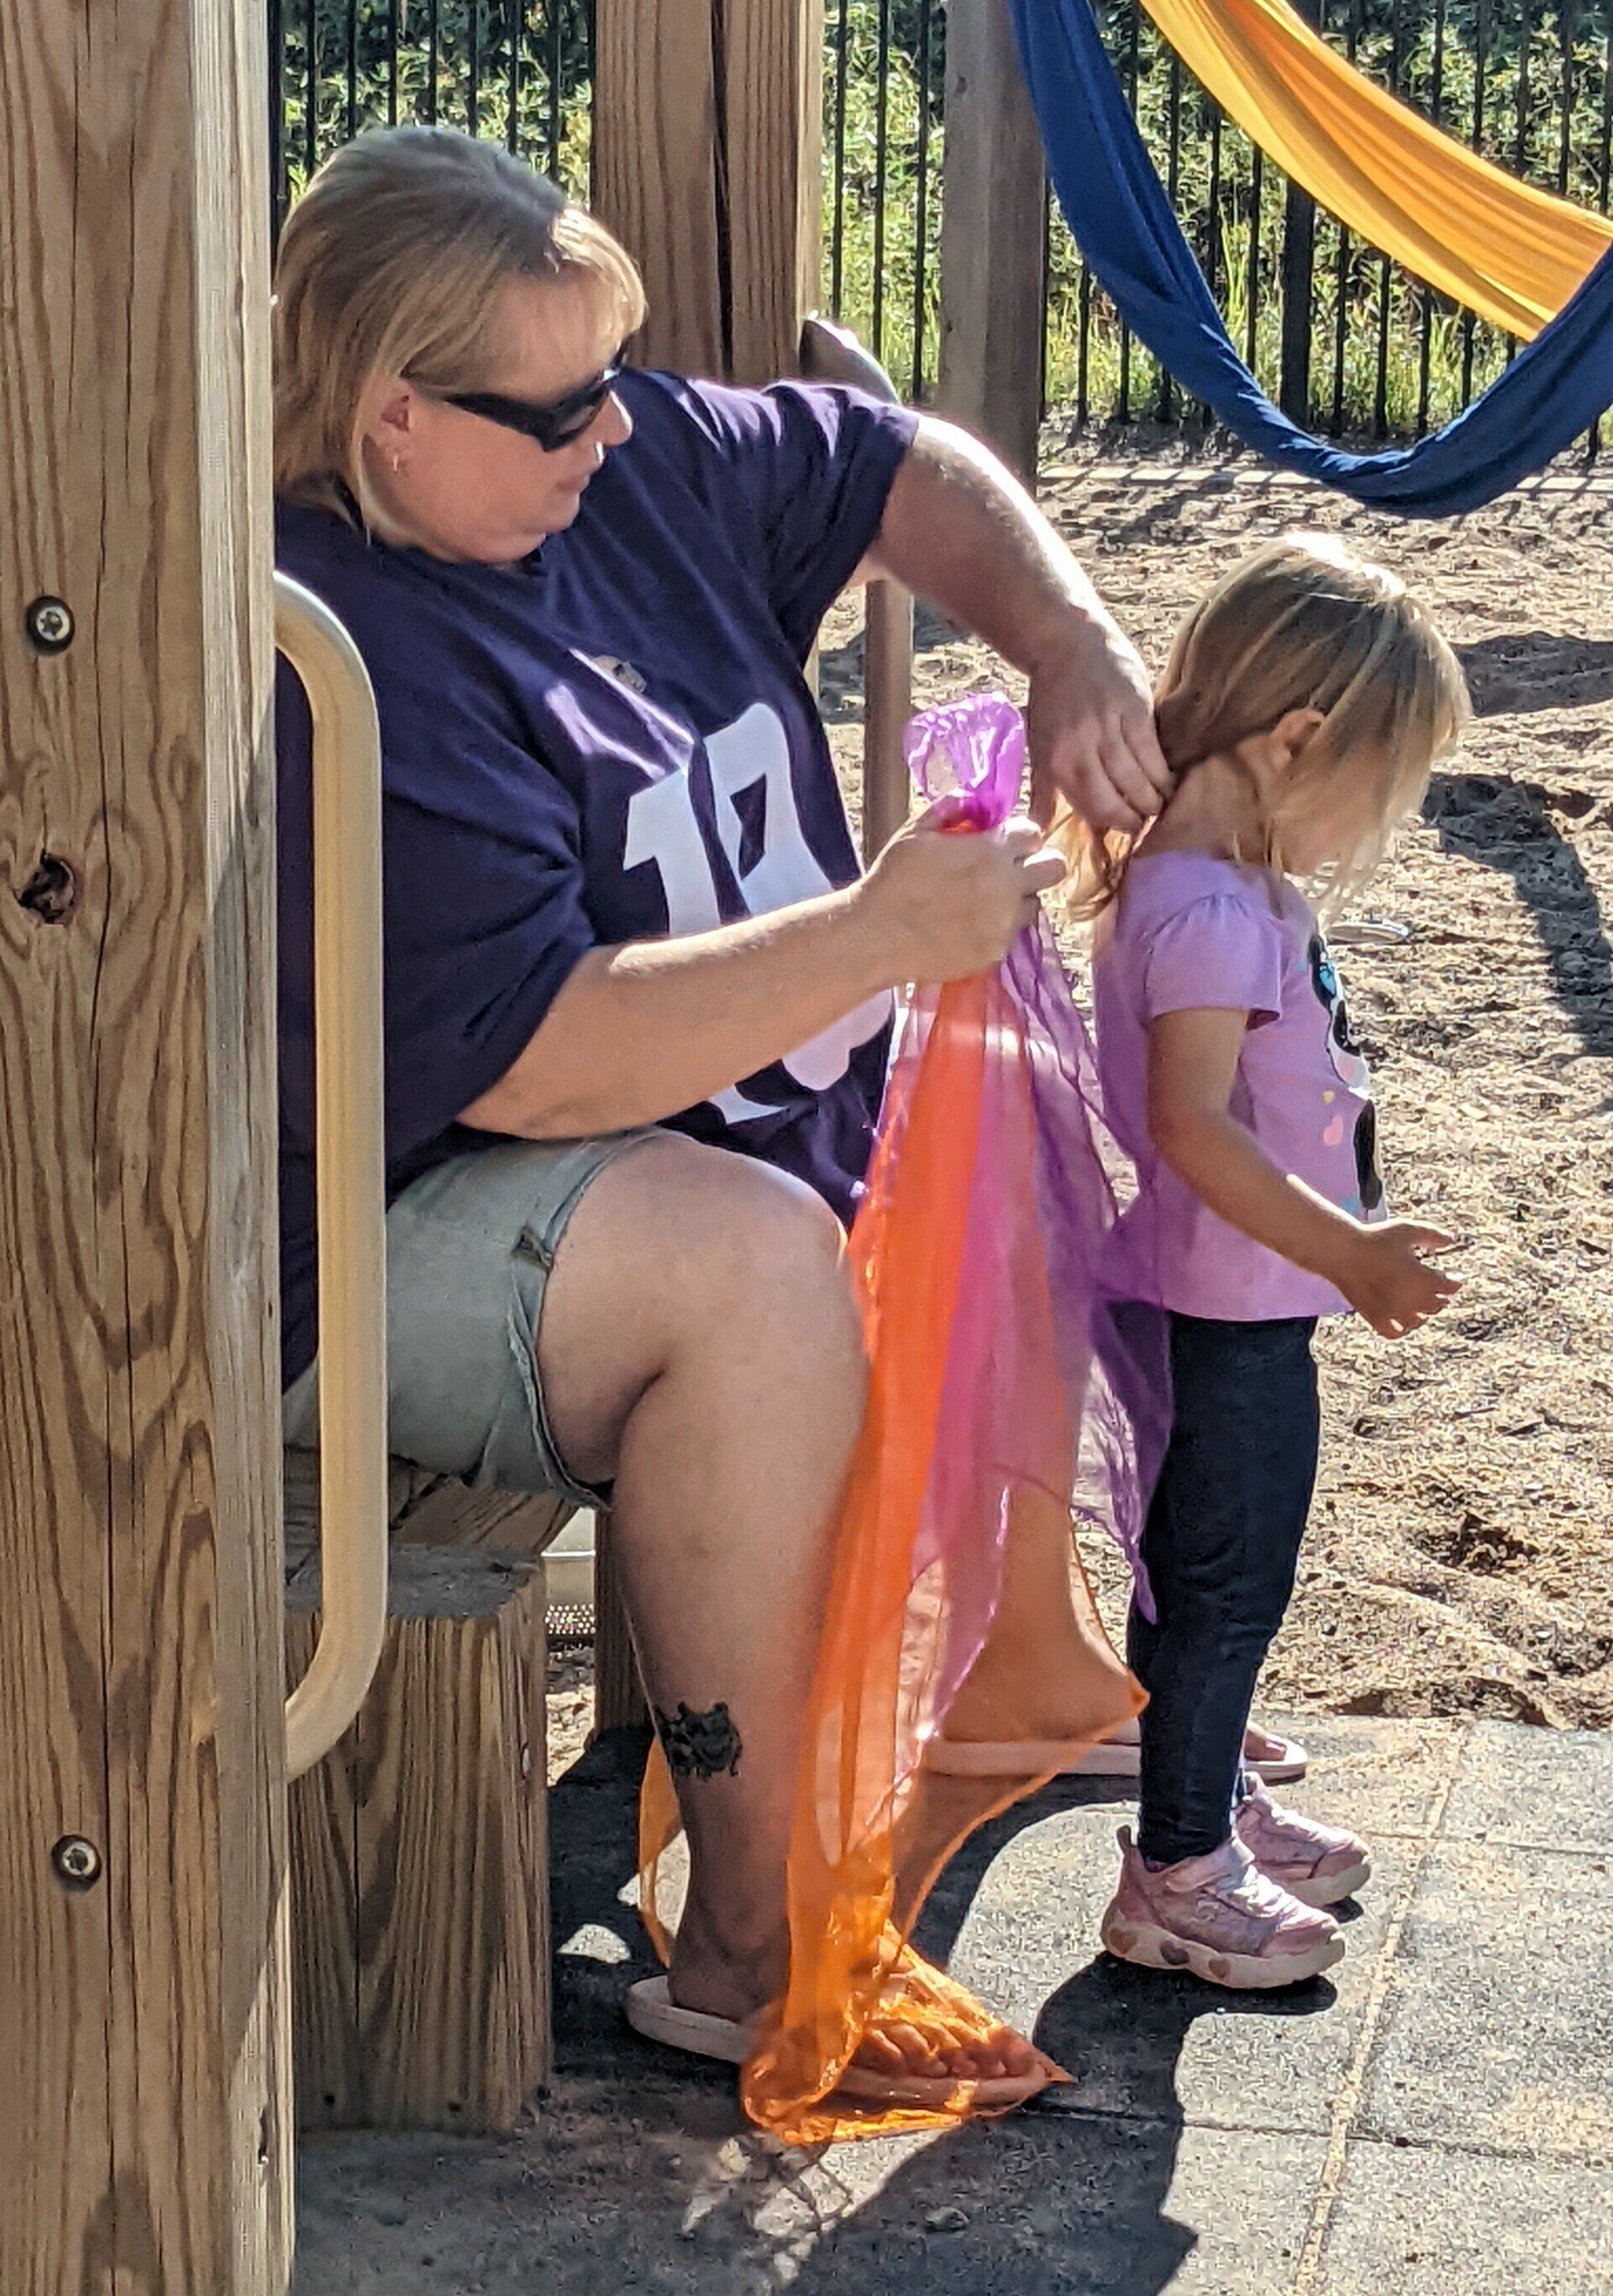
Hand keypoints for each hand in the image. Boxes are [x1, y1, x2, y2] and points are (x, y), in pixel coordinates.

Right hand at [855, 808, 1064, 984]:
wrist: (875, 936)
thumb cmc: (892, 880)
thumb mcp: (915, 833)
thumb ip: (950, 809)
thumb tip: (972, 800)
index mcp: (990, 851)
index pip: (1033, 833)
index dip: (1017, 837)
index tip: (1002, 844)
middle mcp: (1006, 886)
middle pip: (1054, 868)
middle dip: (1037, 864)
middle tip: (1012, 871)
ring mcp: (1004, 923)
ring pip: (1033, 905)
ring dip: (1017, 899)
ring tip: (984, 902)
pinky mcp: (996, 952)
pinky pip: (1010, 935)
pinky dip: (996, 928)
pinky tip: (967, 927)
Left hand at [1024, 615, 1172, 835]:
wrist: (1065, 645)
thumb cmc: (1050, 701)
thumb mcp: (1038, 746)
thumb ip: (1042, 790)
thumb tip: (1039, 830)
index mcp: (1058, 760)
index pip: (1092, 806)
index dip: (1112, 823)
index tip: (1125, 832)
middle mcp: (1083, 747)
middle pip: (1118, 796)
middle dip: (1135, 817)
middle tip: (1145, 824)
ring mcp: (1111, 727)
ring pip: (1138, 777)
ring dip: (1153, 798)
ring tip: (1160, 807)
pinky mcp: (1135, 709)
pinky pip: (1153, 751)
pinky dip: (1162, 771)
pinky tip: (1168, 782)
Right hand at [1334, 1220, 1462, 1339]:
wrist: (1342, 1251)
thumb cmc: (1376, 1238)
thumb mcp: (1407, 1230)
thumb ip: (1433, 1235)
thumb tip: (1450, 1242)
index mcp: (1423, 1278)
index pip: (1450, 1287)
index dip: (1456, 1281)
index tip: (1455, 1278)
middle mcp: (1411, 1299)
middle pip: (1437, 1306)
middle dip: (1440, 1297)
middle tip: (1439, 1292)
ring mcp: (1393, 1311)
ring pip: (1418, 1322)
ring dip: (1423, 1314)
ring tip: (1421, 1306)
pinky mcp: (1375, 1318)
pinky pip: (1394, 1332)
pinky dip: (1402, 1329)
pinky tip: (1402, 1321)